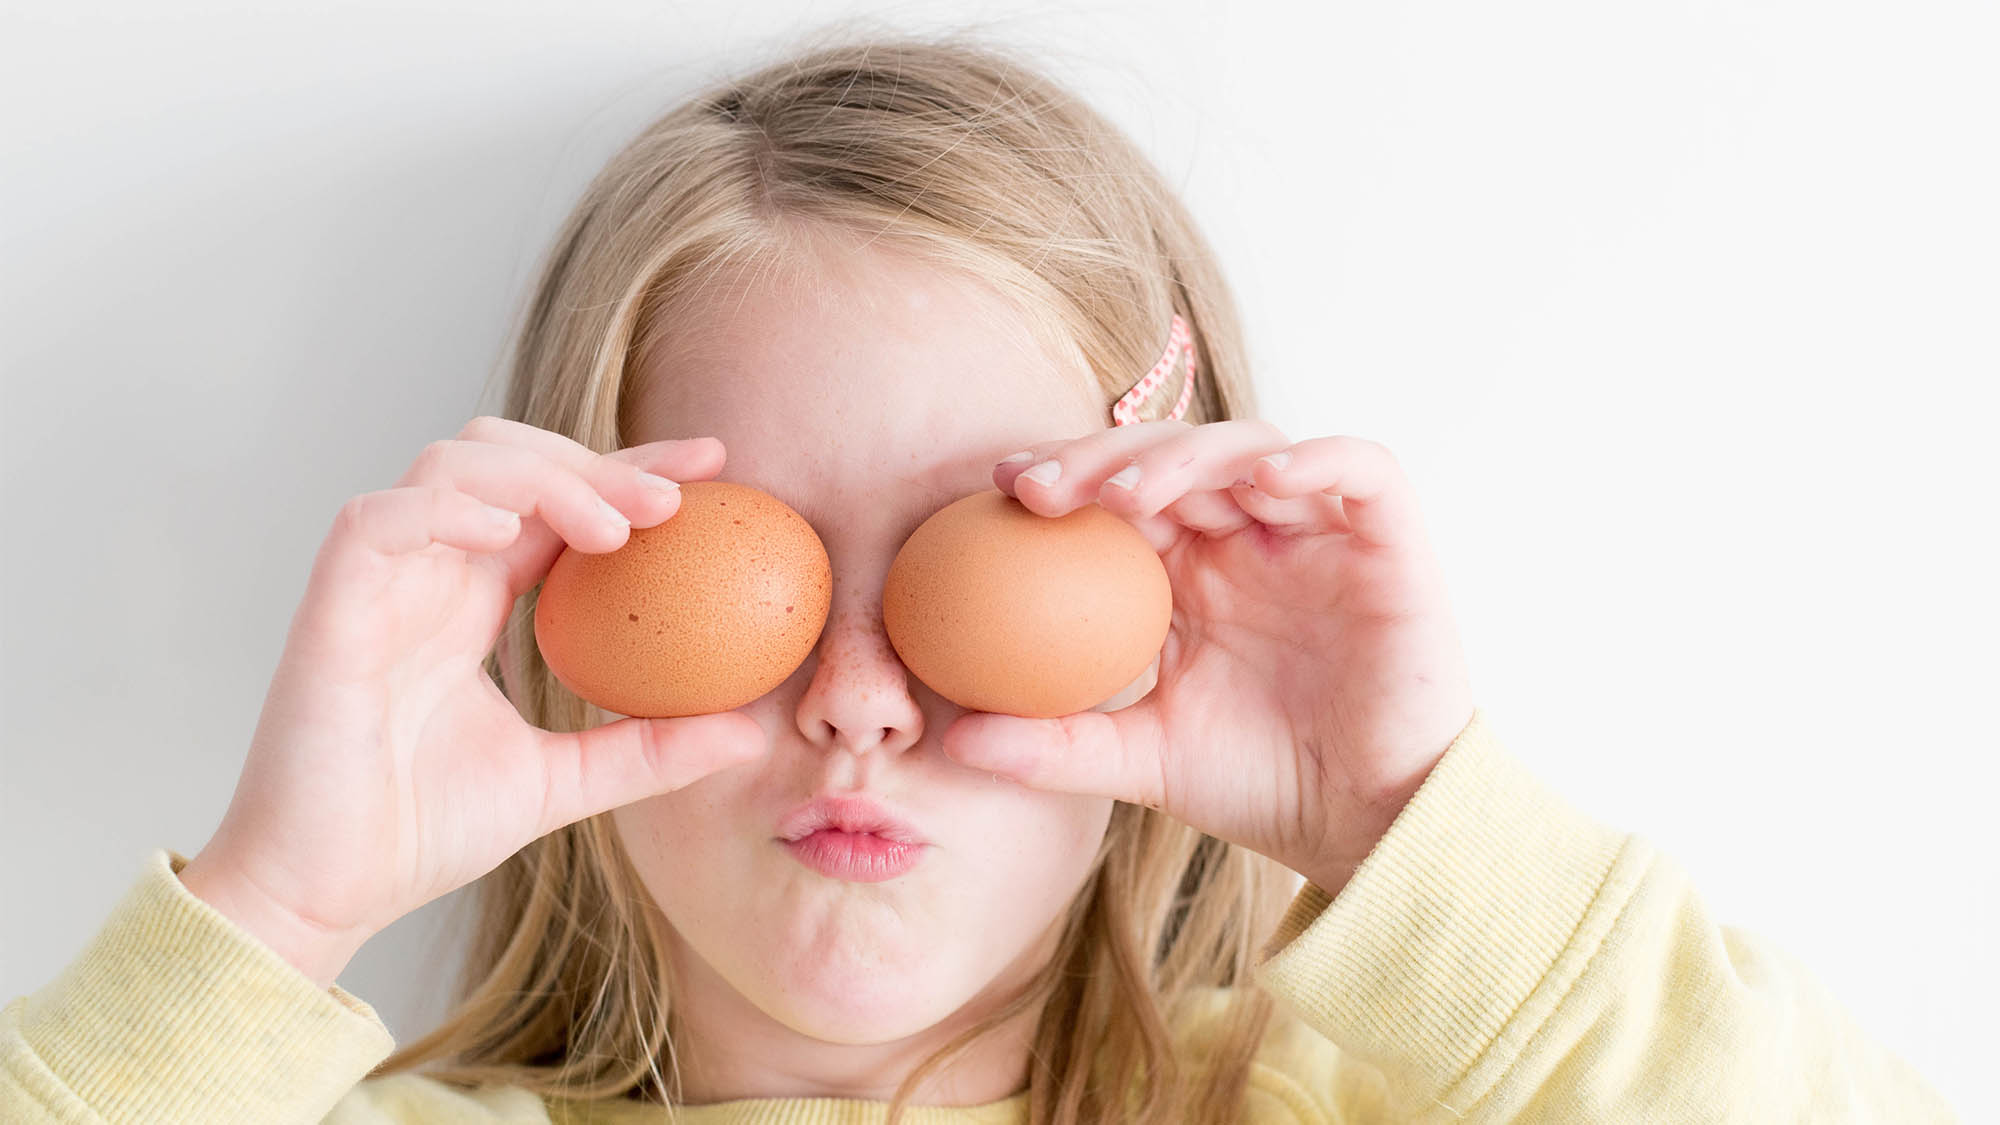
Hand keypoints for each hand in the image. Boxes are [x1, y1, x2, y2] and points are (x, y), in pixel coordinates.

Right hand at [179, 417, 766, 986]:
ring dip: (538, 475)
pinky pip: (379, 519)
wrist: (324, 895)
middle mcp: (428, 574)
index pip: (558, 503)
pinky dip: (445, 507)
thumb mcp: (564, 783)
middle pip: (509, 457)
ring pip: (450, 465)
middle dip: (595, 461)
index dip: (629, 471)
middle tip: (675, 499)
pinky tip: (508, 529)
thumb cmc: (420, 835)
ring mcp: (377, 582)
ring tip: (611, 530)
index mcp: (473, 600)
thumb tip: (751, 735)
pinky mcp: (330, 605)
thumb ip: (649, 750)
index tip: (715, 468)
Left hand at [941, 420, 1475, 895]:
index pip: (1119, 494)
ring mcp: (1317, 533)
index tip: (997, 490)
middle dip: (1102, 457)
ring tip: (1130, 494)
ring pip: (1252, 447)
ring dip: (1187, 456)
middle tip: (1041, 488)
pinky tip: (1262, 481)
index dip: (1063, 475)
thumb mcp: (1140, 763)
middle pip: (1172, 456)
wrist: (1368, 826)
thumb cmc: (1260, 786)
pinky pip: (1361, 469)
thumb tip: (951, 740)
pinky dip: (1316, 460)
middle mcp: (1249, 537)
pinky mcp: (1389, 540)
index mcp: (1189, 572)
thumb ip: (1054, 745)